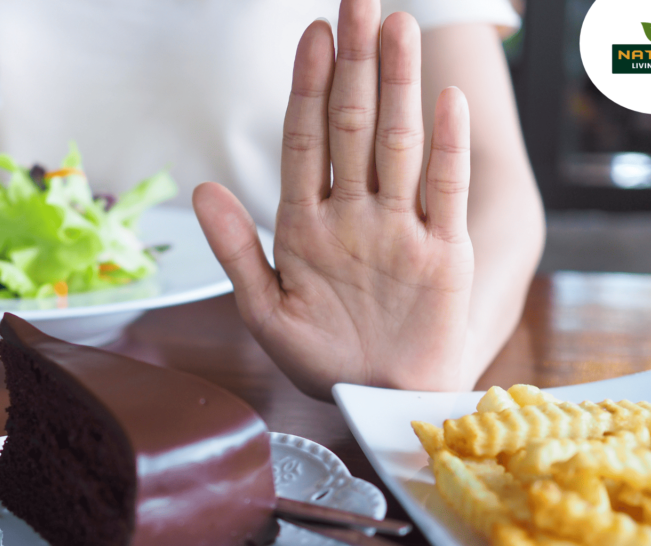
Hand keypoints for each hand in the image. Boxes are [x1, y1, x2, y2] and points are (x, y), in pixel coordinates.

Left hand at [194, 0, 473, 399]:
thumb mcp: (265, 310)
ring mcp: (401, 228)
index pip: (306, 140)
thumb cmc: (320, 359)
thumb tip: (202, 188)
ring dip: (397, 87)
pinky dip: (447, 148)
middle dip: (353, 65)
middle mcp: (355, 214)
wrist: (376, 400)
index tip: (310, 35)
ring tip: (396, 27)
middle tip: (357, 1)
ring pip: (399, 144)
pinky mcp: (444, 253)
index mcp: (306, 224)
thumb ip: (237, 249)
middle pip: (353, 125)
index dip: (306, 88)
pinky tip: (444, 100)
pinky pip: (446, 192)